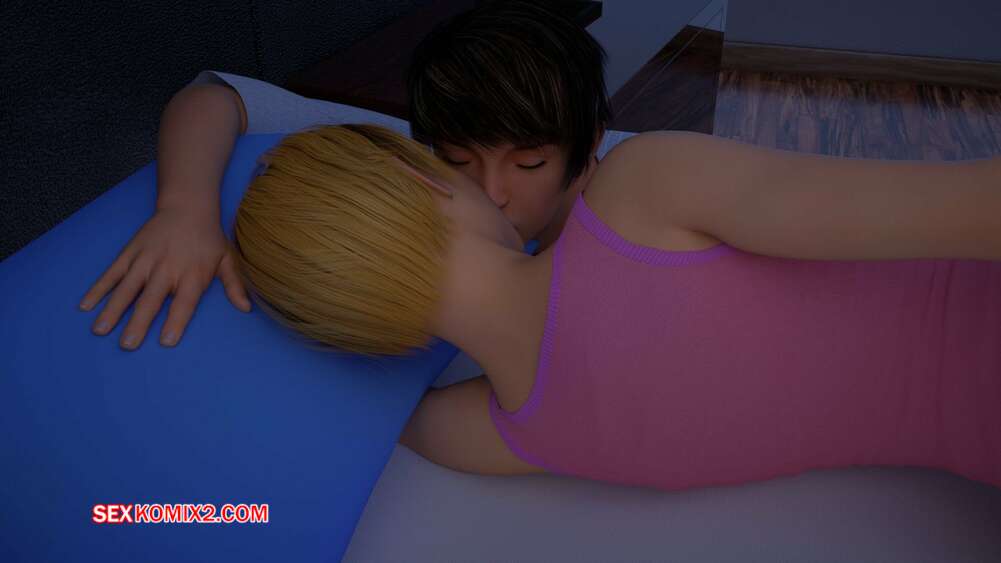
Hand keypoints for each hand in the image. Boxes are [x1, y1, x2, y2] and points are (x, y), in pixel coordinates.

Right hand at [78, 208, 250, 349]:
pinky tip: (86, 305)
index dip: (175, 321)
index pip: (184, 302)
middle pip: (151, 299)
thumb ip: (234, 285)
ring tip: (101, 330)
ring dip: (113, 309)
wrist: (188, 206)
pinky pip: (112, 272)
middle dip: (139, 322)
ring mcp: (146, 260)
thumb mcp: (227, 259)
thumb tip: (247, 308)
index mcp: (192, 274)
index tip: (166, 341)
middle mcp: (167, 268)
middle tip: (127, 345)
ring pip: (127, 287)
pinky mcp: (130, 252)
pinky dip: (99, 288)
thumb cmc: (209, 239)